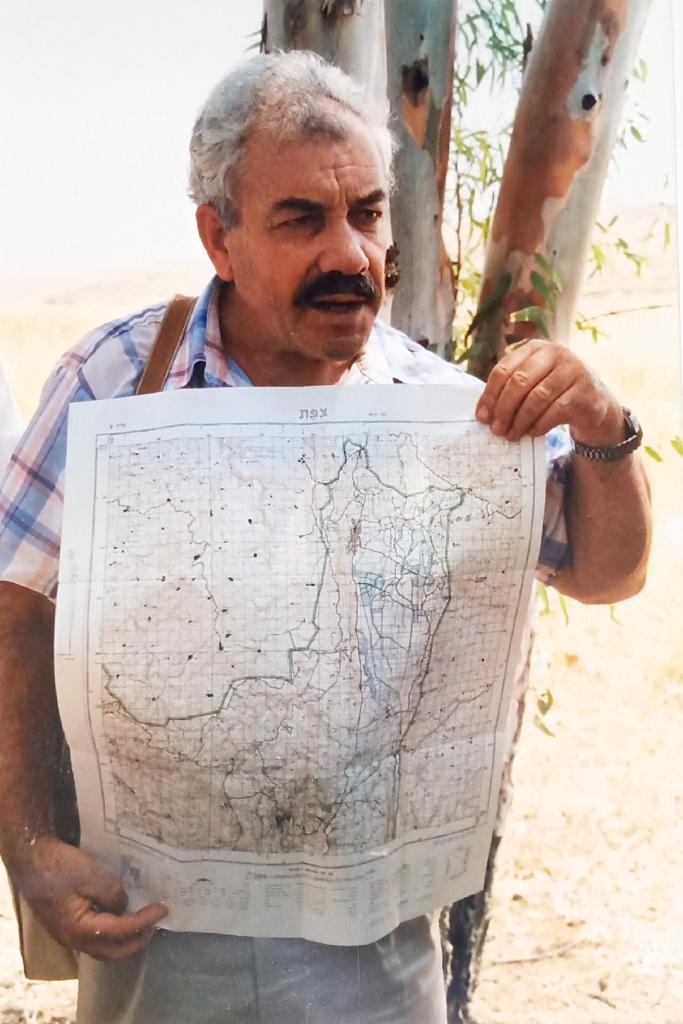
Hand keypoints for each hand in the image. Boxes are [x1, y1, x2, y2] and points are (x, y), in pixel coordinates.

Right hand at [12, 836, 166, 960]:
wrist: (32, 860)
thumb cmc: (60, 867)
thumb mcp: (91, 875)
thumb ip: (112, 893)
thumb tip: (124, 906)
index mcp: (80, 929)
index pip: (121, 931)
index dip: (144, 921)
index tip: (163, 910)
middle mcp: (74, 939)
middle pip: (113, 952)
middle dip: (138, 940)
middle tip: (156, 924)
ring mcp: (70, 935)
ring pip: (104, 947)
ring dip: (126, 939)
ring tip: (143, 923)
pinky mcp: (68, 926)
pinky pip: (96, 937)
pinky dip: (114, 932)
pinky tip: (122, 916)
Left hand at [474, 339, 623, 445]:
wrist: (594, 402)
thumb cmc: (556, 392)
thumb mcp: (534, 382)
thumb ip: (511, 390)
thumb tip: (484, 413)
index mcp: (536, 348)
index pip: (504, 369)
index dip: (490, 395)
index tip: (482, 416)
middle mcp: (556, 353)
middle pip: (519, 382)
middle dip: (503, 409)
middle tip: (496, 430)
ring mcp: (573, 370)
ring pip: (537, 398)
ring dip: (520, 421)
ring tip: (512, 435)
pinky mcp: (585, 391)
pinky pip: (555, 411)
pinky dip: (540, 425)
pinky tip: (533, 432)